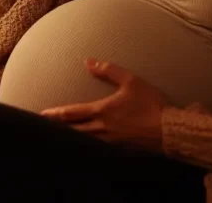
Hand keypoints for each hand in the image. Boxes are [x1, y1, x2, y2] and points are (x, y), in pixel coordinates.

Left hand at [39, 59, 169, 152]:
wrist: (170, 130)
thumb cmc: (151, 104)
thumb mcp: (131, 81)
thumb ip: (108, 70)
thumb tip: (88, 62)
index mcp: (102, 111)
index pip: (71, 113)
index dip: (54, 114)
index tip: (41, 114)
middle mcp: (102, 128)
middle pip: (73, 130)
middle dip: (57, 129)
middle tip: (42, 129)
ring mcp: (110, 141)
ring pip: (83, 141)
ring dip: (70, 138)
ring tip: (59, 137)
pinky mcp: (119, 149)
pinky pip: (97, 149)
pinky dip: (86, 147)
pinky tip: (84, 147)